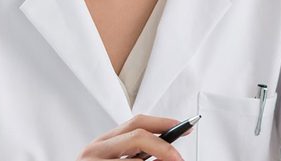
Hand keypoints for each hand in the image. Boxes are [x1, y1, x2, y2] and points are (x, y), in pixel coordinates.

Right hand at [74, 114, 190, 160]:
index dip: (164, 123)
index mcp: (104, 143)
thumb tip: (166, 155)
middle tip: (180, 159)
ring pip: (135, 160)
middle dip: (164, 145)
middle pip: (137, 134)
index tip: (185, 127)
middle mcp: (96, 149)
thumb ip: (135, 155)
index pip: (137, 123)